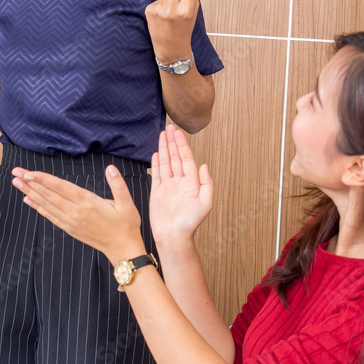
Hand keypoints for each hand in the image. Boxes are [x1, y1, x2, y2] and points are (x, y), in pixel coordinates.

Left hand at [11, 165, 146, 260]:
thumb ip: (118, 185)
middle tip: (15, 173)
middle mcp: (75, 212)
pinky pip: (50, 216)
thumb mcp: (127, 204)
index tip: (29, 173)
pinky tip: (28, 200)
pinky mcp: (69, 228)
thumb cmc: (126, 225)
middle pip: (49, 194)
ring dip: (30, 193)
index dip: (44, 180)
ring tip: (17, 183)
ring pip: (46, 204)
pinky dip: (38, 207)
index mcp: (88, 203)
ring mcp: (70, 221)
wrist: (122, 249)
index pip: (61, 188)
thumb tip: (110, 168)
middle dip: (30, 183)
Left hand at [145, 0, 198, 63]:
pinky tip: (163, 16)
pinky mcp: (149, 10)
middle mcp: (171, 9)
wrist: (170, 48)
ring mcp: (158, 10)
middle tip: (179, 2)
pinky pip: (158, 0)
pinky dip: (161, 5)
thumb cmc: (183, 31)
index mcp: (185, 10)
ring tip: (170, 13)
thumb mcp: (193, 14)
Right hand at [148, 125, 213, 246]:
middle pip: (175, 157)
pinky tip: (156, 153)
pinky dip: (156, 162)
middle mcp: (180, 182)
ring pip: (166, 162)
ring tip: (161, 135)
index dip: (182, 145)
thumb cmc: (190, 223)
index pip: (186, 159)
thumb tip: (204, 165)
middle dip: (172, 142)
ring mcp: (168, 186)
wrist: (174, 236)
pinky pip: (156, 174)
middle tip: (168, 127)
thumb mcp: (205, 203)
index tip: (177, 132)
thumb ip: (207, 183)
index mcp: (192, 183)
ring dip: (164, 148)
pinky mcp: (157, 192)